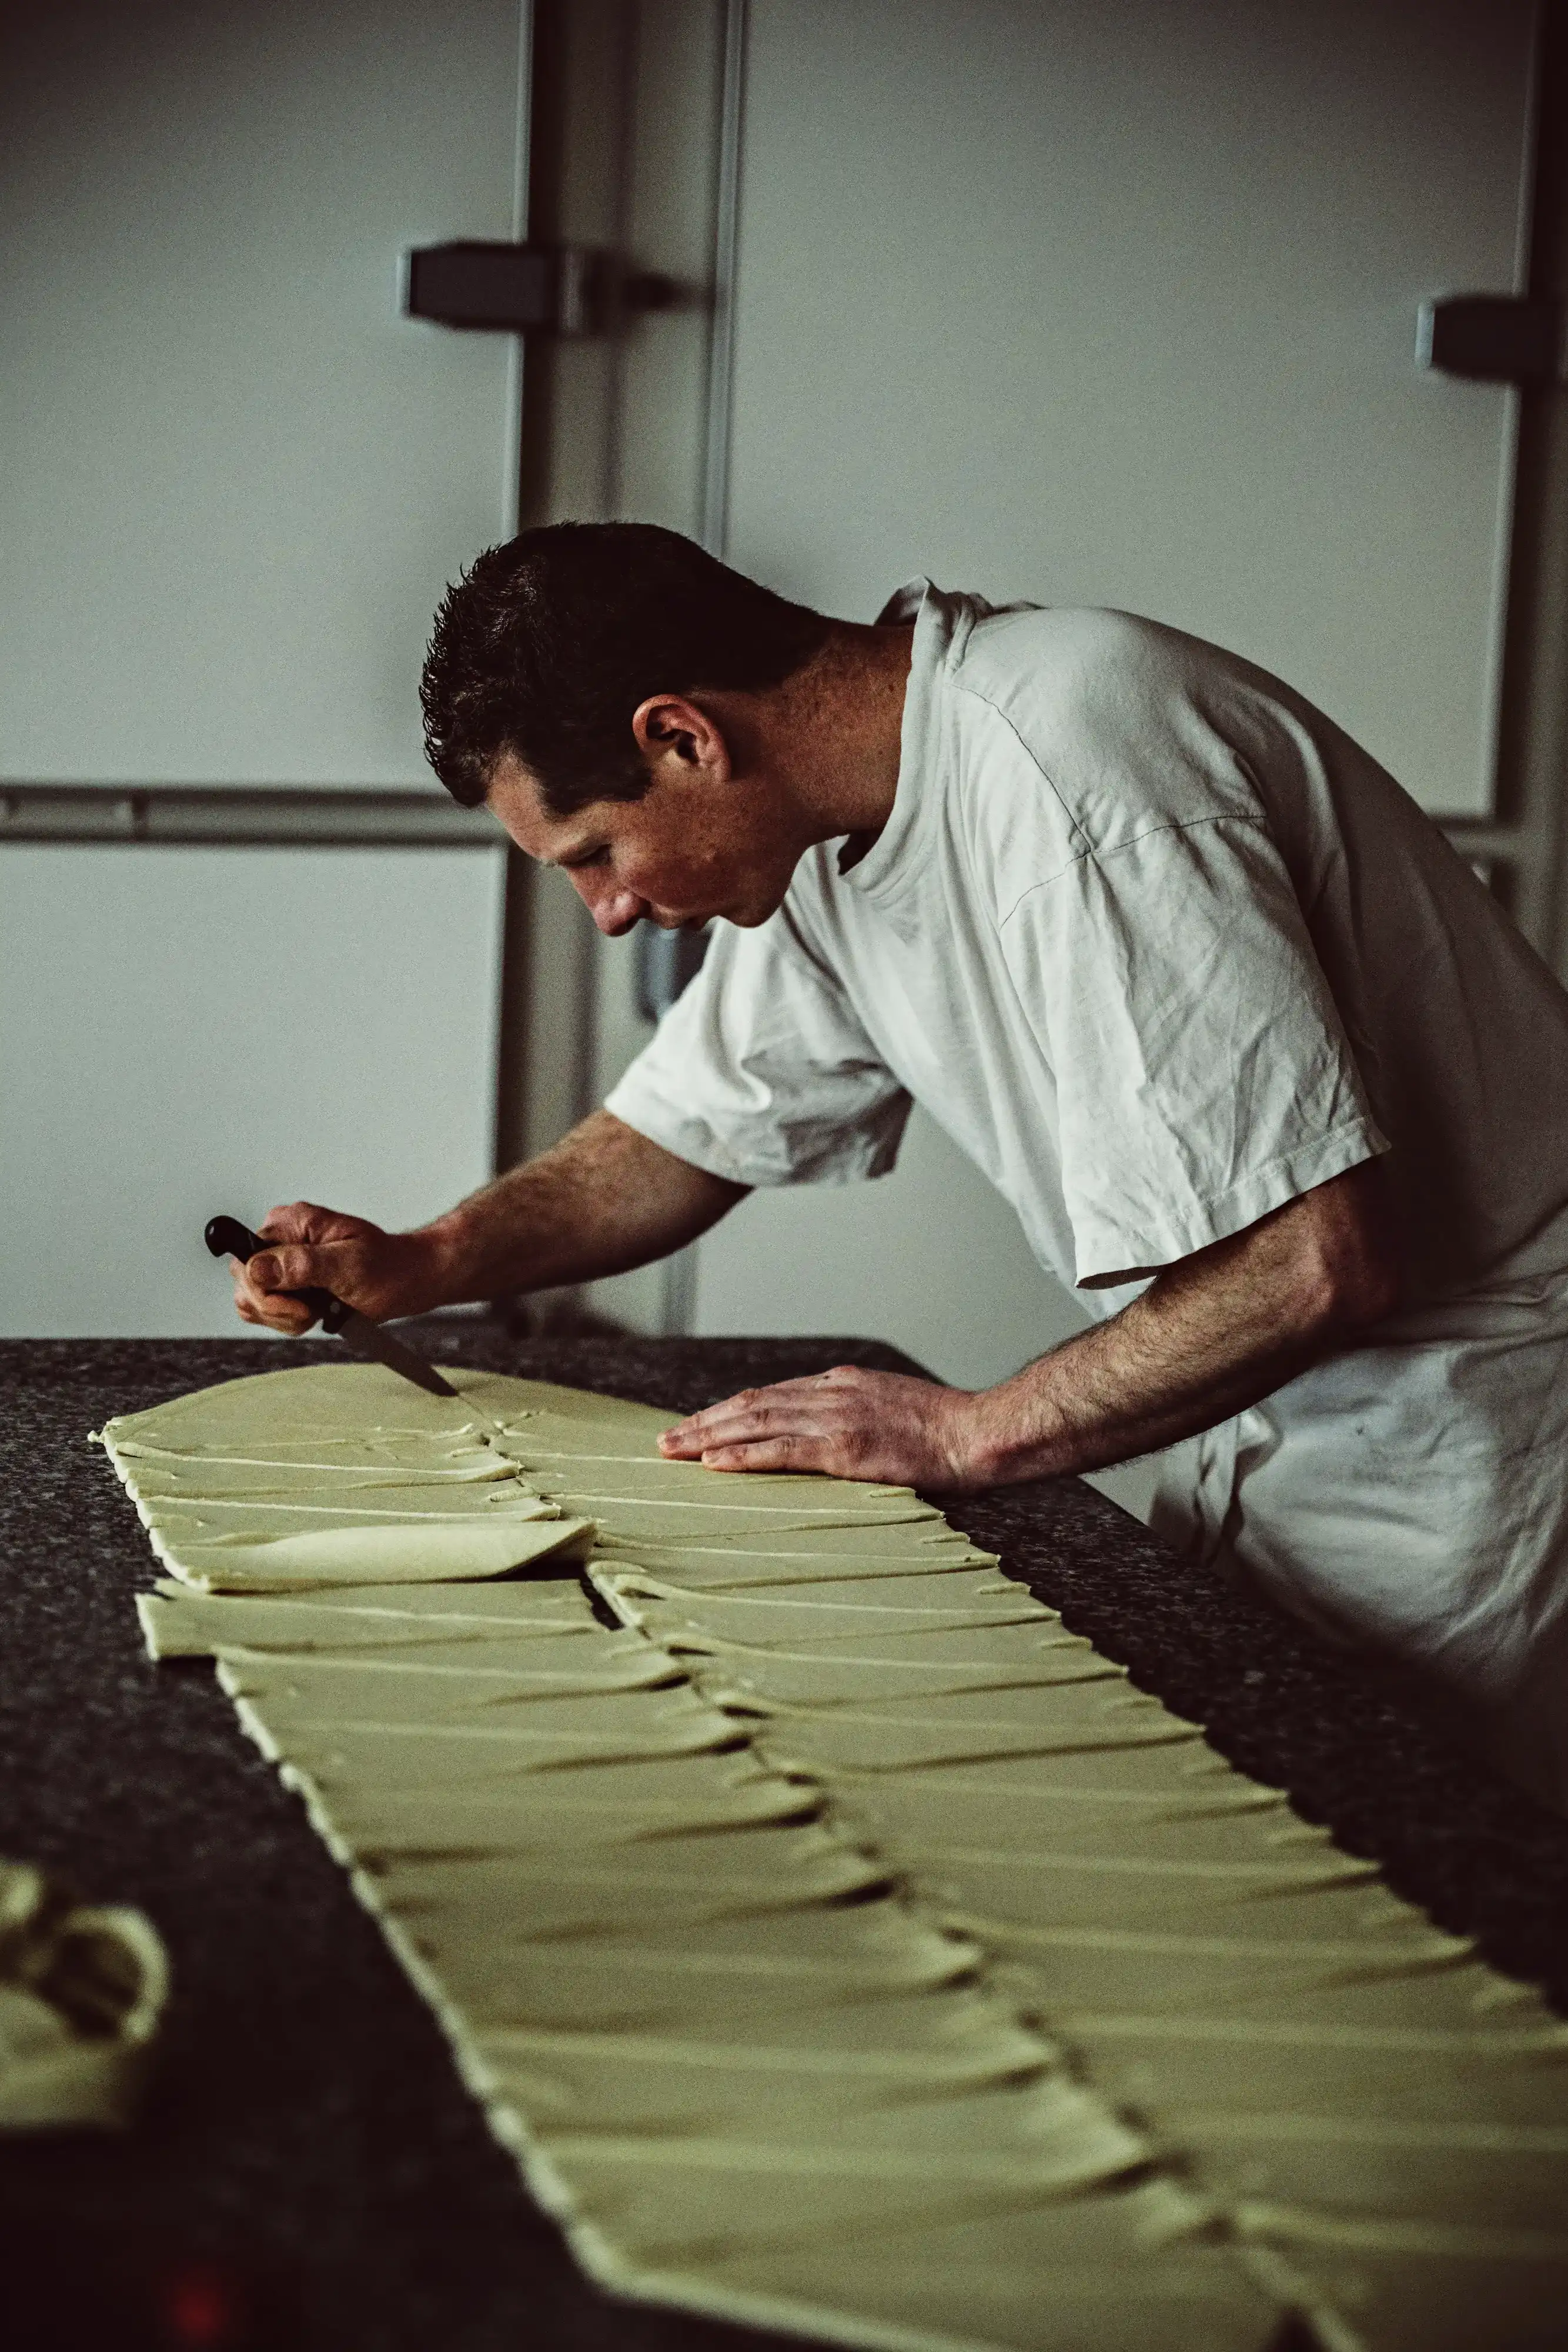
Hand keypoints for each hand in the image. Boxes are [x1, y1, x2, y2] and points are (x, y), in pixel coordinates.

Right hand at [230, 1202, 446, 1334]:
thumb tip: (257, 1267)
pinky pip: (265, 1309)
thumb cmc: (387, 1267)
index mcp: (291, 1223)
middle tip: (315, 1310)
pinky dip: (287, 1320)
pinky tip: (314, 1313)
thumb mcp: (349, 1265)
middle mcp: (280, 1238)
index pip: (246, 1261)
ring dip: (284, 1317)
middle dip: (279, 1309)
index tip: (301, 1306)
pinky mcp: (285, 1281)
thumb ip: (302, 1264)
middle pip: (245, 1283)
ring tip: (319, 1310)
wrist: (407, 1278)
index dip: (267, 1293)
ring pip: (252, 1300)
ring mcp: (280, 1260)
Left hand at [657, 1363, 983, 1488]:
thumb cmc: (948, 1432)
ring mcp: (836, 1419)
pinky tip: (713, 1463)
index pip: (772, 1395)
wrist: (980, 1435)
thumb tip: (836, 1436)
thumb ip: (860, 1416)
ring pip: (756, 1423)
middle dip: (705, 1422)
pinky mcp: (844, 1448)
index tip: (700, 1424)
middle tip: (666, 1440)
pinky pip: (780, 1451)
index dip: (730, 1410)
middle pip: (752, 1404)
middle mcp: (832, 1394)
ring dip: (709, 1438)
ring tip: (674, 1451)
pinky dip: (742, 1456)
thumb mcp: (896, 1410)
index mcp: (843, 1384)